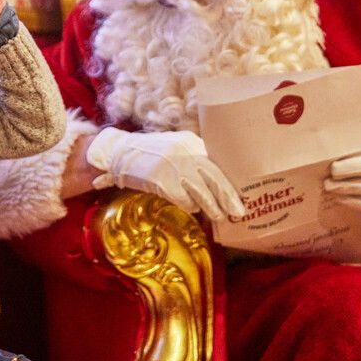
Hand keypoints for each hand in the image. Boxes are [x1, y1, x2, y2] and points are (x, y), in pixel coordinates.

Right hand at [86, 127, 244, 221]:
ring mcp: (174, 168)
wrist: (120, 152)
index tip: (240, 195)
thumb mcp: (175, 147)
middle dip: (228, 197)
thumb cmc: (151, 153)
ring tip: (219, 217)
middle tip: (238, 212)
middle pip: (214, 177)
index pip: (216, 163)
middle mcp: (185, 153)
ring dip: (212, 207)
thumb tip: (214, 179)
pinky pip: (184, 200)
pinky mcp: (163, 182)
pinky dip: (189, 206)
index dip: (229, 182)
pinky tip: (191, 208)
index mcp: (190, 143)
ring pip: (201, 192)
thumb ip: (194, 157)